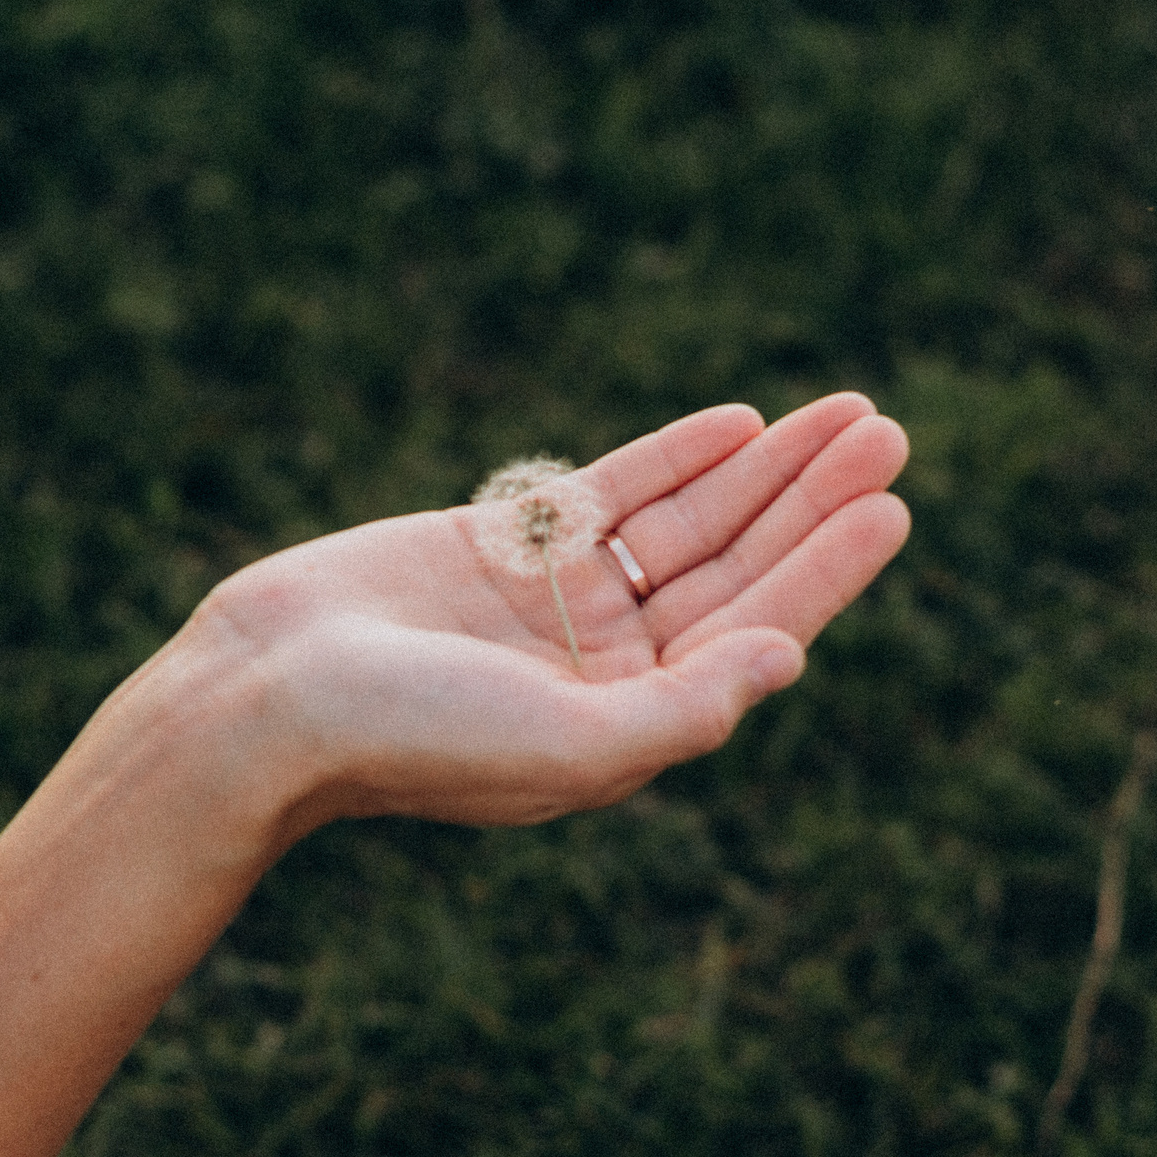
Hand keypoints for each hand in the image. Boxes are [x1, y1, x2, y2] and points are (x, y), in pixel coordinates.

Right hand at [191, 393, 910, 832]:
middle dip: (813, 501)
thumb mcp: (563, 742)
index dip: (825, 568)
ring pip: (687, 522)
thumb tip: (791, 659)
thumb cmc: (410, 738)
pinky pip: (610, 493)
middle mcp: (607, 666)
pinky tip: (741, 424)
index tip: (890, 505)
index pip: (755, 633)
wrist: (266, 698)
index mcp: (631, 725)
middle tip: (888, 432)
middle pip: (735, 567)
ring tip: (844, 414)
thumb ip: (686, 709)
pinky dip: (676, 458)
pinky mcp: (504, 548)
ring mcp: (557, 603)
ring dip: (763, 469)